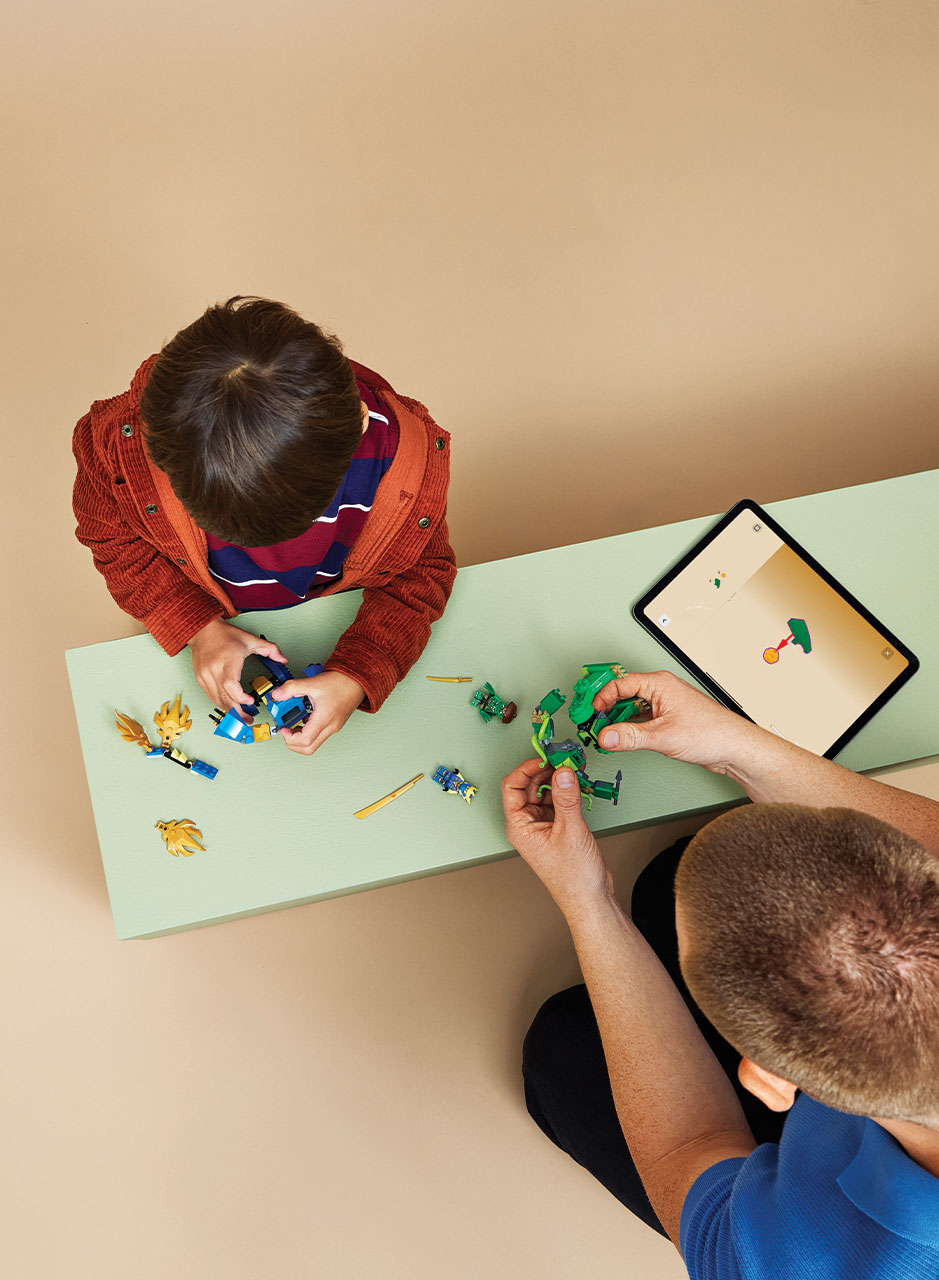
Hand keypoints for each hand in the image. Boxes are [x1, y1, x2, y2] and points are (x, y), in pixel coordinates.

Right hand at [189, 619, 288, 718]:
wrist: (203, 631)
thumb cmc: (225, 635)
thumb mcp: (251, 640)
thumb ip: (270, 649)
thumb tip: (283, 659)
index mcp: (227, 660)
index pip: (231, 685)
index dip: (241, 697)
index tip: (251, 701)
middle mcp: (214, 669)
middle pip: (224, 698)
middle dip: (237, 712)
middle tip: (248, 720)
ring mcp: (205, 676)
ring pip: (217, 700)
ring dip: (229, 710)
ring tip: (240, 717)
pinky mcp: (200, 679)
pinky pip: (211, 696)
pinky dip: (221, 703)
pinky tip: (229, 707)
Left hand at [273, 671, 364, 755]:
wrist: (358, 680)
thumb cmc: (341, 682)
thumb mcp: (312, 683)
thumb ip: (292, 688)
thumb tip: (277, 695)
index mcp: (324, 719)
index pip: (304, 741)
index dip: (290, 738)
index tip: (283, 729)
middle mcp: (330, 727)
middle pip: (309, 748)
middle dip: (293, 743)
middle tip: (286, 731)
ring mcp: (334, 727)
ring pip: (314, 744)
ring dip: (301, 738)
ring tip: (294, 724)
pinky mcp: (335, 724)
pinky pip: (319, 735)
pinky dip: (308, 732)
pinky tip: (304, 719)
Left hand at [501, 759, 613, 919]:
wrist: (590, 897)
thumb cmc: (573, 877)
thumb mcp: (571, 831)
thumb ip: (567, 798)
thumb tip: (563, 772)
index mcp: (519, 826)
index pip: (512, 787)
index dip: (526, 768)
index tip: (544, 758)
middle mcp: (527, 824)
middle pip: (528, 786)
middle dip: (544, 769)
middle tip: (561, 757)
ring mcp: (542, 825)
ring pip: (543, 791)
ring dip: (556, 778)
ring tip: (571, 767)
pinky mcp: (557, 826)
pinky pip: (557, 800)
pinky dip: (566, 789)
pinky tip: (577, 782)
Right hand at [592, 670, 754, 772]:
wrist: (735, 748)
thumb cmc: (712, 733)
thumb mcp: (663, 736)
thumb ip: (629, 736)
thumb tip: (605, 736)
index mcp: (660, 684)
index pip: (619, 684)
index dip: (601, 698)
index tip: (589, 713)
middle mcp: (661, 691)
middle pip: (622, 694)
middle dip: (605, 710)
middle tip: (591, 723)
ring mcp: (665, 705)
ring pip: (631, 708)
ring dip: (617, 721)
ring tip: (604, 734)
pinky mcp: (668, 720)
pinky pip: (640, 720)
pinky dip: (628, 728)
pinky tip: (622, 739)